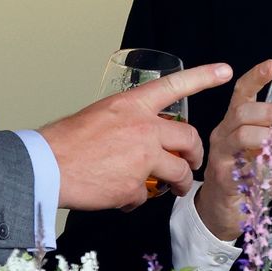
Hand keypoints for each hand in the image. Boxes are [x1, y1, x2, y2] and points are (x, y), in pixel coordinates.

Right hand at [42, 62, 232, 210]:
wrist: (46, 166)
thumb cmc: (66, 142)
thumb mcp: (100, 116)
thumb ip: (127, 122)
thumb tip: (140, 139)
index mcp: (132, 105)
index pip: (174, 86)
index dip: (202, 76)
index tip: (225, 71)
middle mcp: (142, 127)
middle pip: (189, 139)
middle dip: (196, 154)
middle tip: (193, 163)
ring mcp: (141, 158)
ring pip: (179, 172)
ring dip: (180, 183)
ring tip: (175, 189)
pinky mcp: (134, 186)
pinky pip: (147, 196)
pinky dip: (136, 199)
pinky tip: (120, 197)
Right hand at [194, 60, 271, 240]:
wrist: (221, 211)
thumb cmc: (247, 174)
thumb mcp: (266, 152)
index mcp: (234, 122)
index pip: (241, 93)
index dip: (254, 78)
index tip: (271, 65)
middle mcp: (224, 135)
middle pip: (241, 113)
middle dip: (271, 112)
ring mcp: (222, 157)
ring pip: (243, 138)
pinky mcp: (226, 180)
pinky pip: (252, 171)